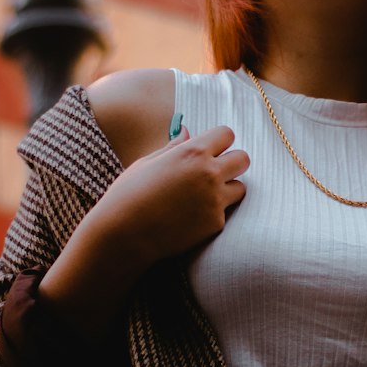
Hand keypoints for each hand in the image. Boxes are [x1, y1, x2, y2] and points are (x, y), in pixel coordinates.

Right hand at [95, 123, 248, 269]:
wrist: (123, 234)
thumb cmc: (128, 194)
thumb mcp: (147, 162)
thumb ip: (174, 146)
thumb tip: (187, 131)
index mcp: (192, 152)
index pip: (227, 134)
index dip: (219, 142)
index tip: (211, 150)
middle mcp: (209, 173)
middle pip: (243, 159)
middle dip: (232, 163)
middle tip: (216, 171)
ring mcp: (215, 200)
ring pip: (240, 187)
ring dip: (227, 189)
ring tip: (202, 196)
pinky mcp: (215, 223)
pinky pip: (224, 212)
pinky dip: (213, 213)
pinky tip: (190, 217)